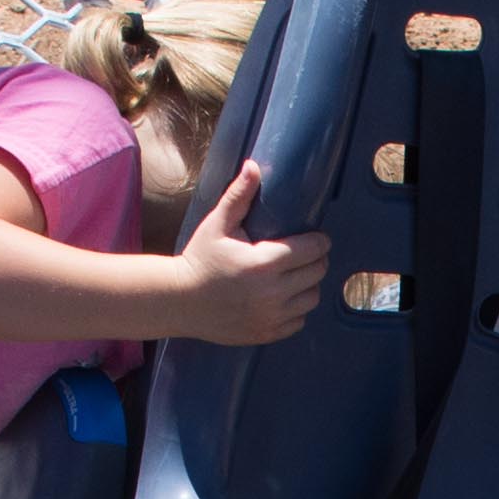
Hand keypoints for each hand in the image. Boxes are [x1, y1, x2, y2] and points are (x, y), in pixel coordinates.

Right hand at [164, 163, 330, 345]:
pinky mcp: (267, 333)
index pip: (312, 250)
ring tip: (296, 276)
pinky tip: (284, 298)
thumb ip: (239, 196)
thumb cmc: (199, 259)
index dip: (319, 241)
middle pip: (317, 273)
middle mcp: (273, 293)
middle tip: (306, 254)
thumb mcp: (217, 225)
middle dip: (316, 261)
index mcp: (264, 263)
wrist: (179, 301)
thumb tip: (254, 166)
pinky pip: (299, 321)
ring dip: (308, 285)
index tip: (317, 238)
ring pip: (311, 298)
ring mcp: (272, 316)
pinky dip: (296, 309)